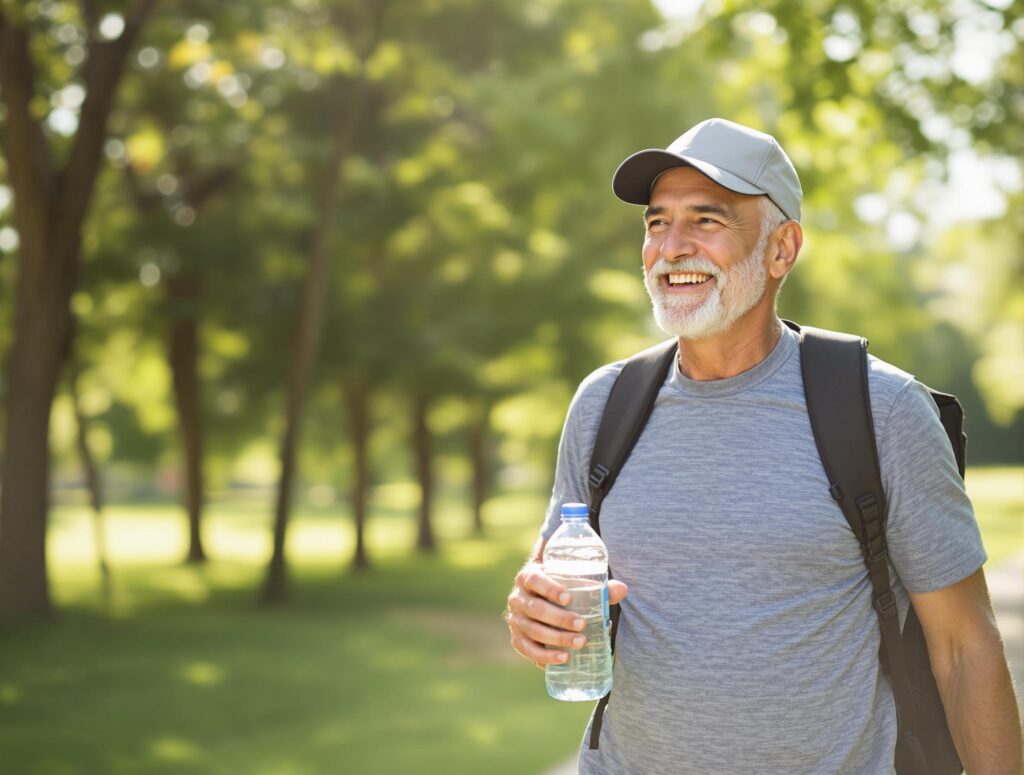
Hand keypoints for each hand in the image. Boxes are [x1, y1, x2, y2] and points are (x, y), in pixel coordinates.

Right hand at [505, 561, 627, 668]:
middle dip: (559, 618)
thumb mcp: (574, 583)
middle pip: (535, 609)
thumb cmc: (562, 589)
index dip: (550, 589)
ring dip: (556, 638)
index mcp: (528, 577)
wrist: (542, 601)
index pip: (535, 580)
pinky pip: (528, 650)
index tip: (569, 598)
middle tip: (582, 625)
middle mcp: (517, 598)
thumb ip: (598, 587)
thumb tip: (622, 589)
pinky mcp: (517, 639)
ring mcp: (515, 620)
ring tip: (579, 643)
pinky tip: (563, 658)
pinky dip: (545, 656)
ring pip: (533, 631)